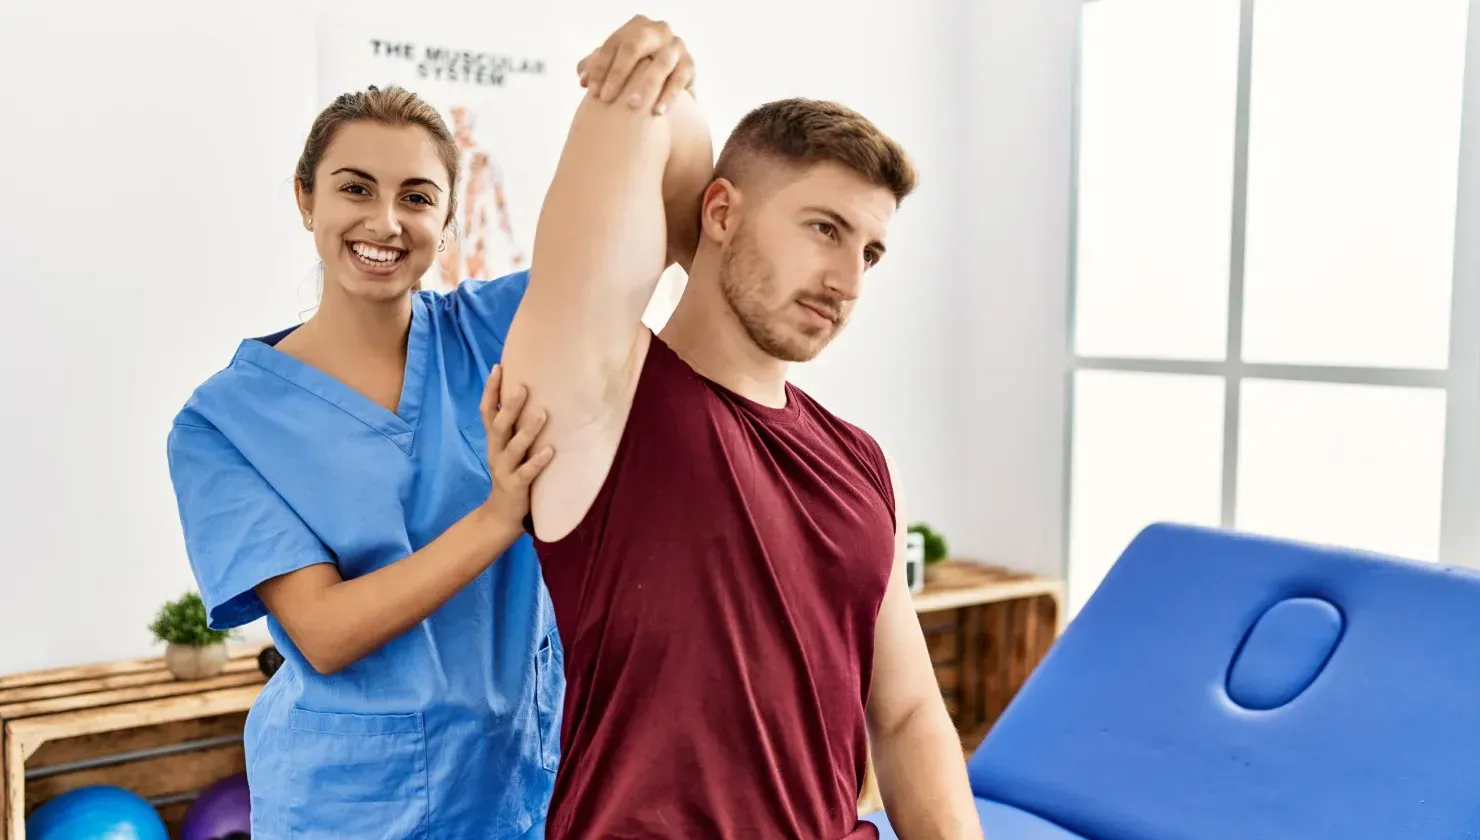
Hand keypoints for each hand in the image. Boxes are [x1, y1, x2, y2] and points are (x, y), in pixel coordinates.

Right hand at [479, 364, 553, 527]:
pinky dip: (539, 461)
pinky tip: (551, 450)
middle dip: (509, 406)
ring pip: (514, 448)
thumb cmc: (512, 471)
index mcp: (494, 440)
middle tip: (522, 386)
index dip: (490, 390)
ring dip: (528, 430)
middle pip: (499, 425)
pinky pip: (528, 472)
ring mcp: (505, 469)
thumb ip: (513, 425)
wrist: (503, 513)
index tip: (498, 367)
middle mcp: (496, 451)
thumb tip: (526, 394)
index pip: (487, 411)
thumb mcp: (507, 446)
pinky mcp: (517, 486)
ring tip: (543, 414)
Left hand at [576, 14, 694, 113]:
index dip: (600, 68)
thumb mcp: (616, 66)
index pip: (613, 44)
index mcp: (635, 27)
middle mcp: (657, 31)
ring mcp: (676, 46)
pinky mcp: (690, 64)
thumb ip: (596, 68)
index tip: (592, 92)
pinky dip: (668, 96)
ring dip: (645, 85)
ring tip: (631, 105)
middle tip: (606, 99)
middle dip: (619, 72)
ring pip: (661, 63)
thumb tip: (583, 79)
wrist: (669, 82)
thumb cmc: (635, 73)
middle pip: (635, 46)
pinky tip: (657, 112)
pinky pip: (679, 79)